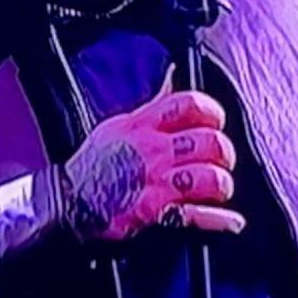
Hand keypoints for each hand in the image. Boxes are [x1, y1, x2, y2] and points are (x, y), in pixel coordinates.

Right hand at [62, 76, 244, 241]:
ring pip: (210, 178)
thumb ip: (153, 105)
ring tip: (218, 190)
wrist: (67, 205)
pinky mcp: (155, 215)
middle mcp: (152, 152)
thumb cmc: (93, 166)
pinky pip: (198, 217)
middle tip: (220, 161)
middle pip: (210, 142)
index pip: (190, 104)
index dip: (212, 111)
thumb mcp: (118, 126)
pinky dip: (220, 221)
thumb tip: (174, 75)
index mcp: (143, 127)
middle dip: (224, 153)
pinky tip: (230, 222)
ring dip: (221, 186)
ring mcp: (155, 184)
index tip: (215, 122)